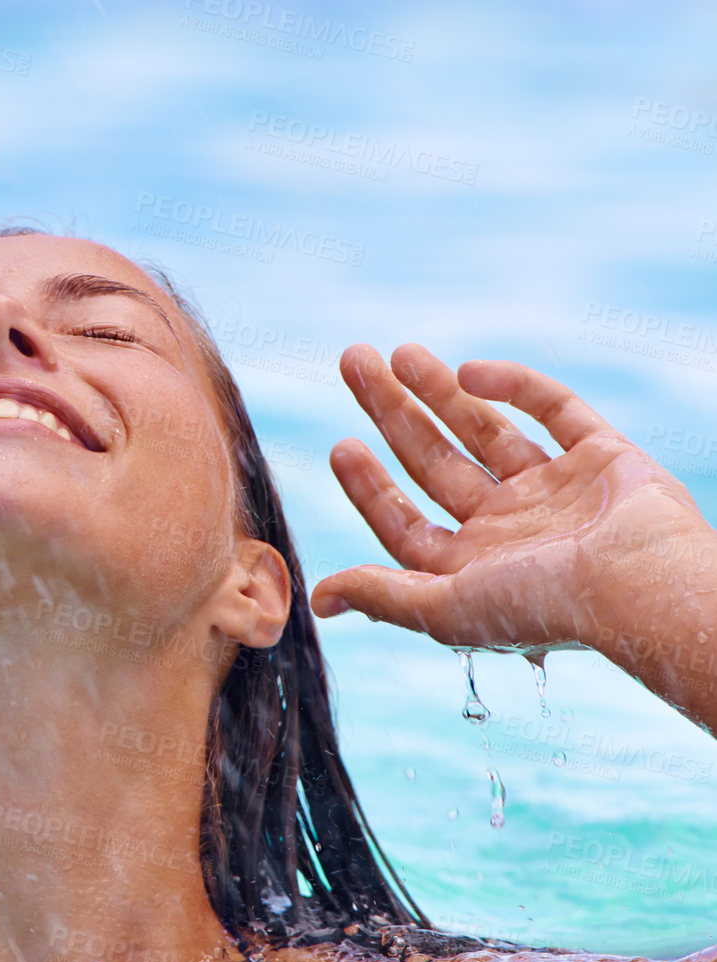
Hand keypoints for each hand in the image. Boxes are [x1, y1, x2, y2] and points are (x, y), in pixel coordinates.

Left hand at [308, 344, 713, 653]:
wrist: (643, 587)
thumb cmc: (543, 608)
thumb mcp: (445, 610)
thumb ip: (384, 596)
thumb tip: (318, 599)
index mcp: (474, 569)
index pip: (406, 522)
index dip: (370, 486)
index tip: (339, 445)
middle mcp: (511, 530)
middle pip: (434, 461)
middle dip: (392, 412)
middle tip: (352, 361)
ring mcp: (556, 491)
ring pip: (484, 430)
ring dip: (438, 390)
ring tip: (396, 352)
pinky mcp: (602, 456)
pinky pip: (554, 409)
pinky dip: (514, 386)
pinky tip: (469, 370)